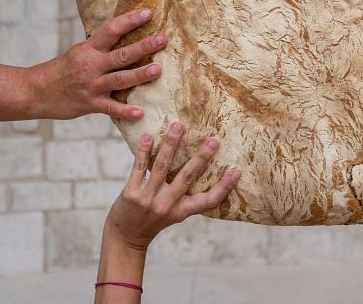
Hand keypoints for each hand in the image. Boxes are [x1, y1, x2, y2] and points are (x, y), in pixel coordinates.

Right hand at [29, 8, 167, 120]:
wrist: (34, 92)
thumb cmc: (61, 70)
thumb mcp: (79, 52)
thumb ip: (100, 47)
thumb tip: (125, 34)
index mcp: (89, 49)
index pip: (111, 30)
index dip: (130, 20)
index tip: (148, 12)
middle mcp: (91, 65)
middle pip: (121, 54)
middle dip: (143, 47)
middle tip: (162, 39)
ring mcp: (91, 85)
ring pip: (119, 79)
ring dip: (139, 75)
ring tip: (158, 70)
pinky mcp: (89, 104)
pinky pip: (110, 108)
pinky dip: (125, 111)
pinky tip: (140, 112)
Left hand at [104, 123, 240, 250]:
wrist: (125, 236)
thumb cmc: (154, 221)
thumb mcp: (174, 214)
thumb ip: (186, 195)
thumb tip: (202, 166)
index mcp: (181, 211)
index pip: (208, 201)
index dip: (224, 187)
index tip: (237, 171)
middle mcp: (166, 205)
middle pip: (187, 177)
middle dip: (201, 158)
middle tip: (214, 140)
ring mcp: (148, 198)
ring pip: (162, 167)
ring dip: (171, 144)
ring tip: (178, 125)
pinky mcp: (131, 192)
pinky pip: (139, 167)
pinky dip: (144, 150)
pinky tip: (149, 136)